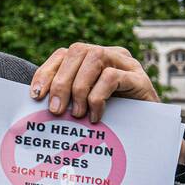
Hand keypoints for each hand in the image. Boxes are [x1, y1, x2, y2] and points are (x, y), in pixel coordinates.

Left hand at [31, 42, 184, 165]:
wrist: (148, 132)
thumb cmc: (112, 118)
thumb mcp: (84, 105)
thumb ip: (66, 98)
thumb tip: (35, 105)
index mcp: (91, 58)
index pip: (63, 54)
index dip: (46, 72)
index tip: (35, 96)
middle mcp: (109, 54)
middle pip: (77, 51)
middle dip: (61, 81)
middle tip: (55, 110)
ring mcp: (126, 63)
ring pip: (94, 58)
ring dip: (79, 88)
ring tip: (76, 114)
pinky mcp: (139, 78)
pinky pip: (112, 76)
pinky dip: (98, 97)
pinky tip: (95, 115)